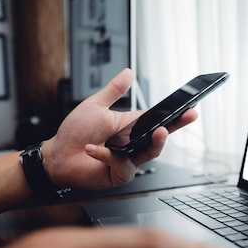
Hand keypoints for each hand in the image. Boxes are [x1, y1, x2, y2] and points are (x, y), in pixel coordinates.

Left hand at [42, 68, 197, 188]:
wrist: (56, 156)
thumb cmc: (74, 133)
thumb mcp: (95, 106)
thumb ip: (114, 90)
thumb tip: (128, 72)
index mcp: (131, 126)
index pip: (158, 120)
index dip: (176, 116)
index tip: (191, 108)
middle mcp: (133, 144)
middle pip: (160, 137)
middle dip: (176, 127)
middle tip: (186, 117)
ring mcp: (129, 160)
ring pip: (150, 153)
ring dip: (155, 143)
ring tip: (157, 132)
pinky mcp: (120, 174)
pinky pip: (122, 164)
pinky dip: (106, 155)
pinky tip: (92, 148)